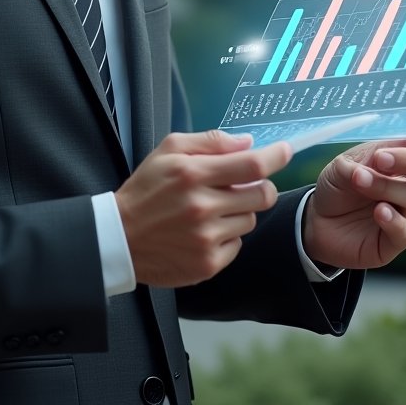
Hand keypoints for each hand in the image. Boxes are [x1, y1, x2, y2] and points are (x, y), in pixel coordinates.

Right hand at [115, 129, 291, 287]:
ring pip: (251, 220)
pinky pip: (237, 244)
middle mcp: (203, 208)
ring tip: (212, 208)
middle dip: (260, 186)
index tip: (286, 151)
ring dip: (240, 212)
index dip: (275, 157)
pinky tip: (204, 230)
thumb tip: (248, 143)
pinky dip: (227, 235)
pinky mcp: (208, 264)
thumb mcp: (169, 150)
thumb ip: (210, 142)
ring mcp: (207, 239)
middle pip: (262, 195)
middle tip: (244, 184)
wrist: (119, 237)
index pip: (251, 165)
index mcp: (194, 175)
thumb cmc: (146, 188)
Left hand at [301, 104, 405, 269]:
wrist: (316, 222)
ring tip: (358, 180)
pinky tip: (379, 212)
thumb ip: (362, 160)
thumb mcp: (342, 166)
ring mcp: (404, 213)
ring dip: (384, 186)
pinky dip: (394, 220)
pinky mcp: (394, 240)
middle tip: (381, 158)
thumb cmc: (336, 187)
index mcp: (398, 160)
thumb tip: (379, 159)